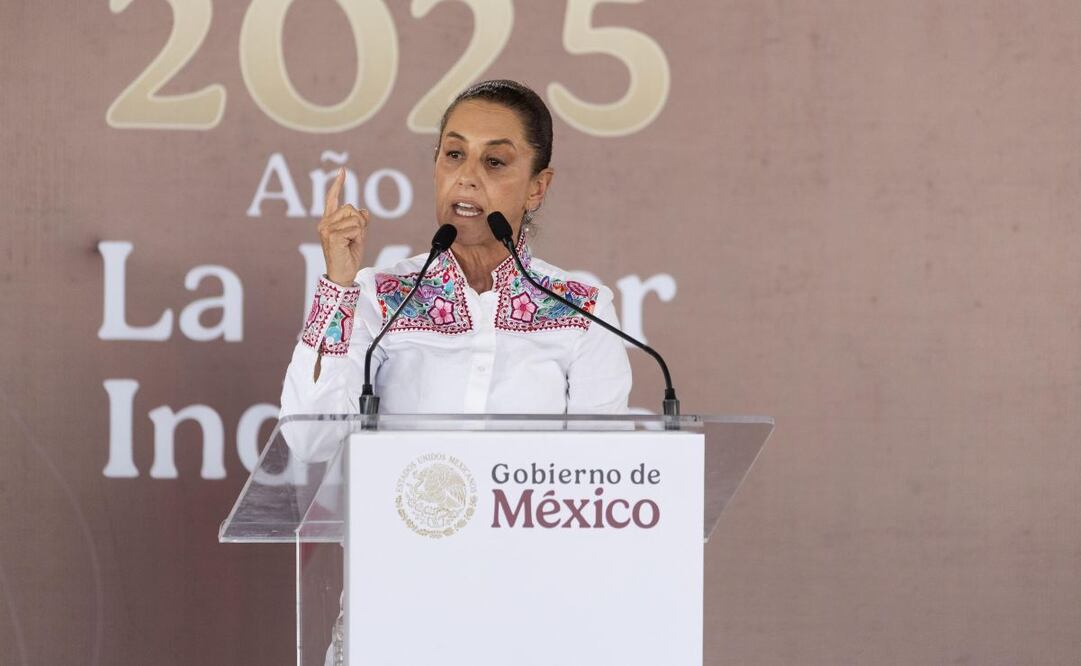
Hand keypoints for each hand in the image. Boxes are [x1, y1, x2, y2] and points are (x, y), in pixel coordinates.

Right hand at [318, 167, 369, 286]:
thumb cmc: (349, 257)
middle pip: (351, 208)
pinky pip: (355, 227)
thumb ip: (360, 222)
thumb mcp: (358, 236)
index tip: (343, 171)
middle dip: (360, 222)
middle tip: (354, 239)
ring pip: (355, 218)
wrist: (343, 274)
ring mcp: (327, 229)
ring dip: (360, 231)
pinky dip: (358, 237)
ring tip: (351, 244)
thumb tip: (364, 210)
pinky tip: (350, 246)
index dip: (338, 184)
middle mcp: (325, 223)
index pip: (332, 199)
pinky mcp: (332, 235)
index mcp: (329, 221)